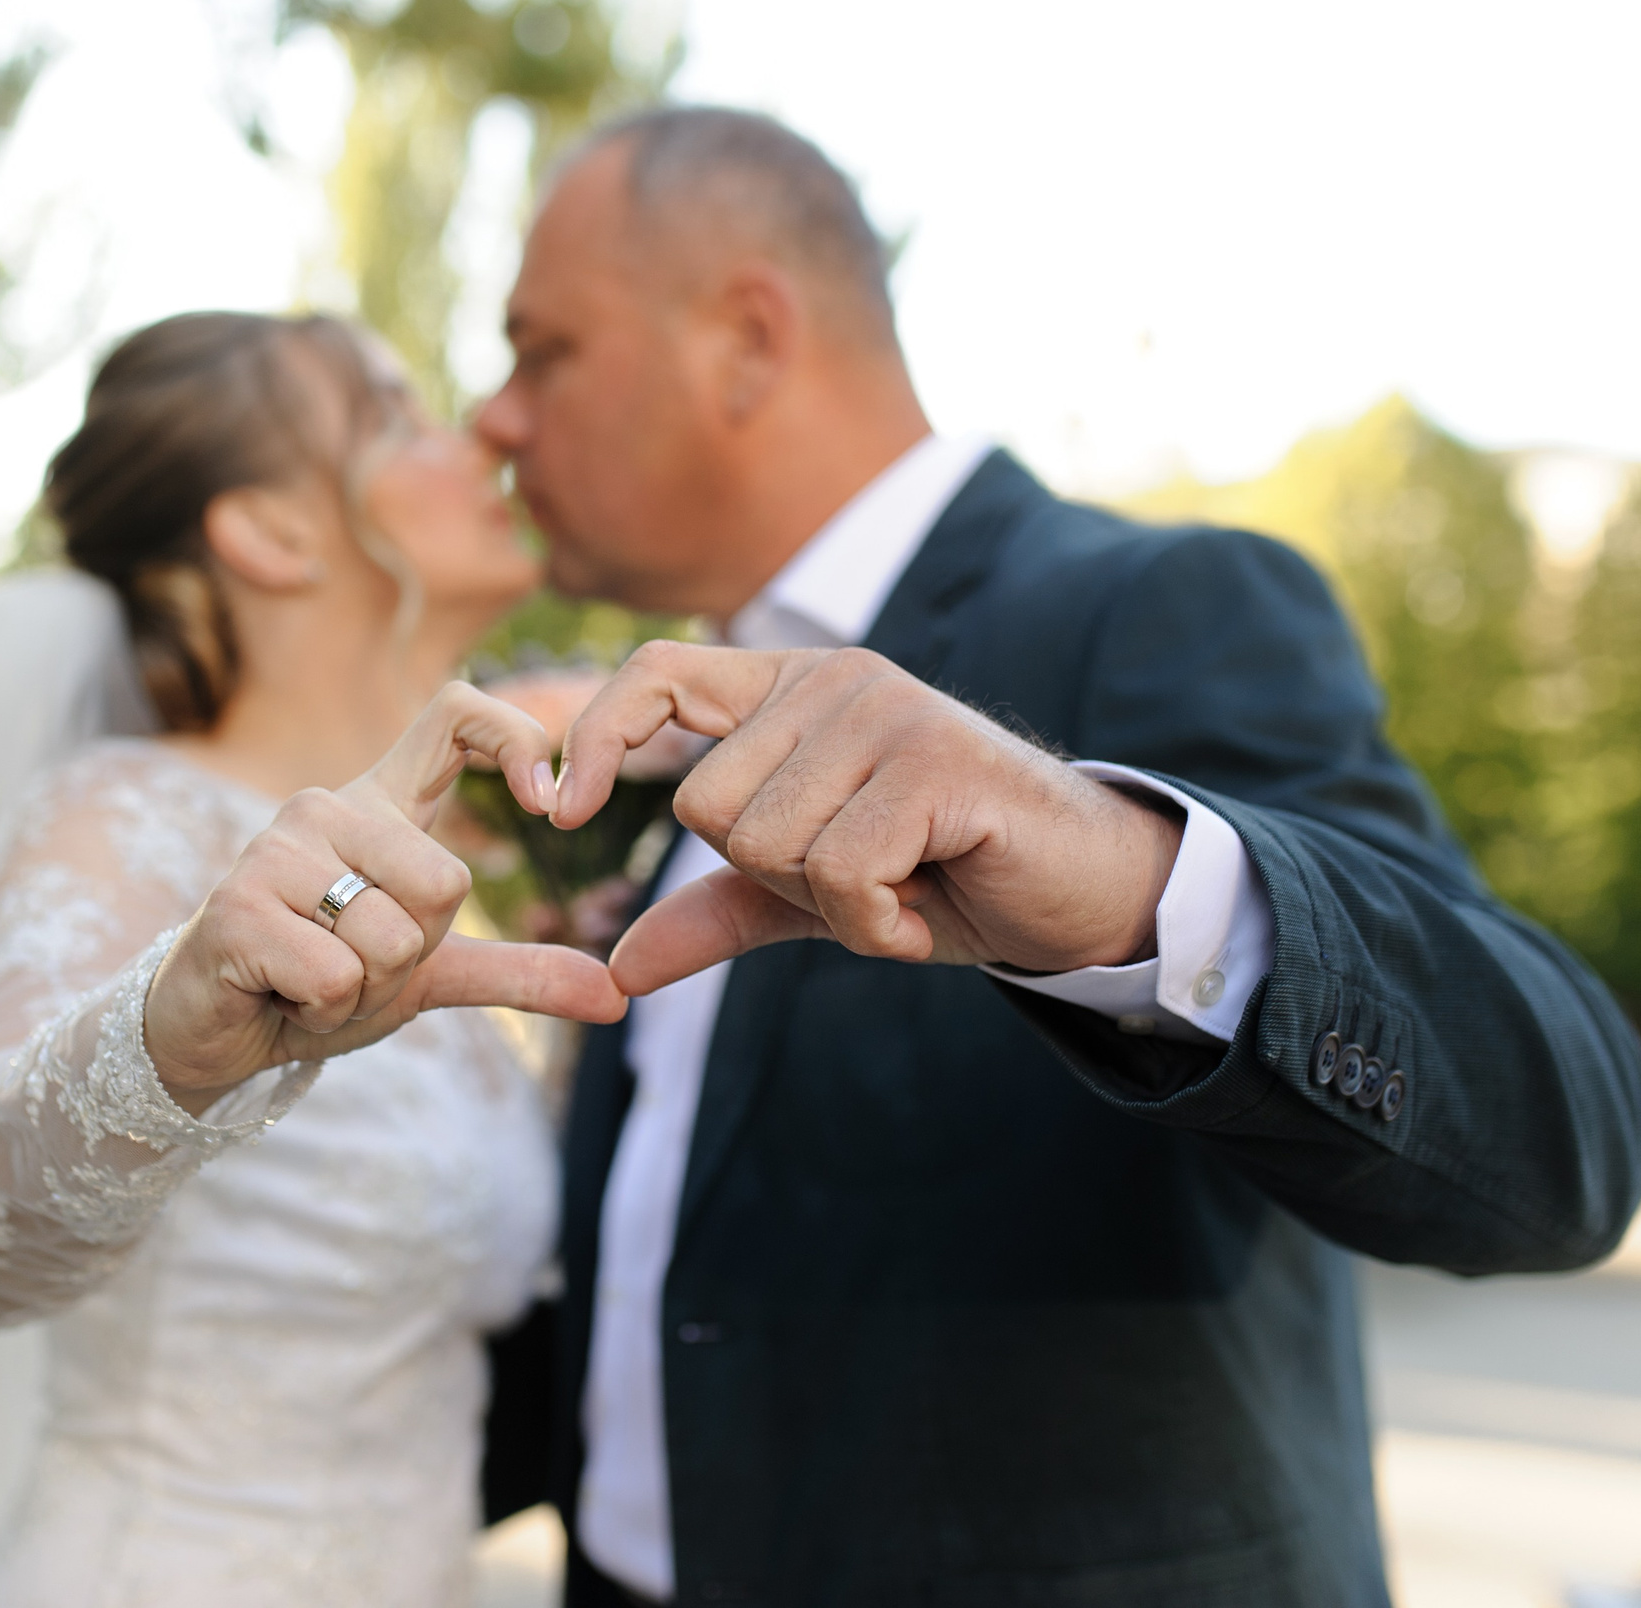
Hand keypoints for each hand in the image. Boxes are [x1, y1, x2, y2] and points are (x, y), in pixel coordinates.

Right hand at [145, 682, 628, 1111]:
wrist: (209, 1033)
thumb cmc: (317, 983)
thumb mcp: (428, 976)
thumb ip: (519, 973)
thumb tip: (618, 998)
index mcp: (378, 804)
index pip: (455, 713)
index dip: (514, 737)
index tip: (550, 804)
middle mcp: (326, 807)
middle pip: (447, 883)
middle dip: (415, 958)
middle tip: (354, 965)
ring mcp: (276, 850)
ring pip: (393, 939)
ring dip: (365, 993)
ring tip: (315, 979)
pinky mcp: (238, 906)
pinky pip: (338, 976)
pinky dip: (323, 1012)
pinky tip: (283, 996)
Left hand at [553, 643, 1183, 995]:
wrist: (1080, 891)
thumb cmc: (946, 877)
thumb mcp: (813, 897)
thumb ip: (717, 912)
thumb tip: (616, 967)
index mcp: (790, 690)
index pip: (655, 672)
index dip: (596, 736)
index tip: (560, 810)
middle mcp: (832, 680)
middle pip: (707, 805)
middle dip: (773, 878)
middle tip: (859, 881)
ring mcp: (885, 712)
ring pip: (768, 842)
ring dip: (832, 904)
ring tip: (902, 888)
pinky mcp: (933, 761)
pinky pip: (840, 870)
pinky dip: (874, 923)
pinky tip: (924, 912)